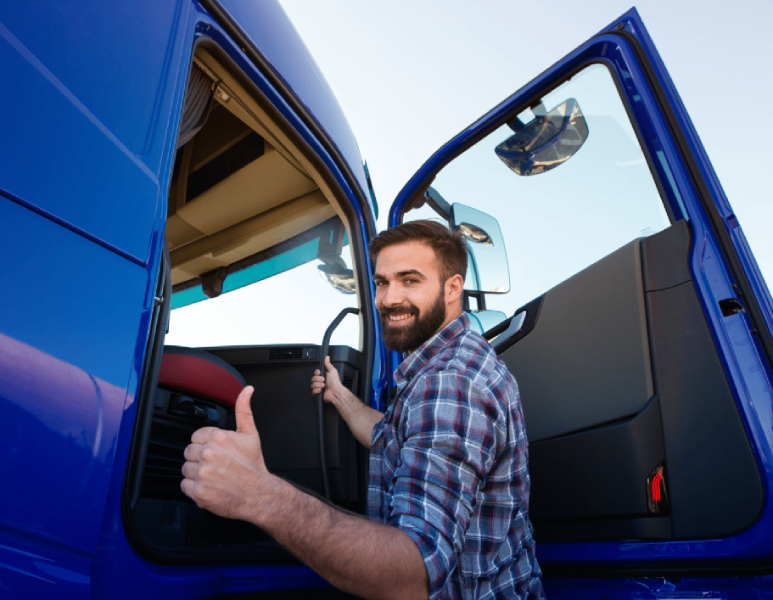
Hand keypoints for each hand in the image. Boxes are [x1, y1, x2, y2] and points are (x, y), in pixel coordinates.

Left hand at [180, 386, 266, 520]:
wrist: (259, 494)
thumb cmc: (253, 465)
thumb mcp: (251, 433)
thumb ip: (243, 409)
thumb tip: (247, 390)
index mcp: (219, 438)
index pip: (195, 437)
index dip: (205, 444)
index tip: (216, 452)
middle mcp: (209, 454)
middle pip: (189, 452)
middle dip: (200, 458)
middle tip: (216, 465)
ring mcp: (203, 474)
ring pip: (185, 469)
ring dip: (196, 473)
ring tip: (213, 476)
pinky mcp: (199, 492)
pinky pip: (184, 486)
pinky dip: (194, 488)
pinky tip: (209, 486)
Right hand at [311, 356, 347, 404]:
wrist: (336, 392)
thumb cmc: (335, 382)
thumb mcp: (332, 371)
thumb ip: (328, 364)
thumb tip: (327, 357)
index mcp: (323, 376)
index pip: (315, 373)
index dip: (317, 373)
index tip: (320, 373)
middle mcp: (320, 382)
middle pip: (313, 378)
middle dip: (318, 379)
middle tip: (324, 380)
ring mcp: (318, 388)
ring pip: (312, 385)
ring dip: (318, 385)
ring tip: (323, 386)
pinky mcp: (317, 394)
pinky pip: (313, 391)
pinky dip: (317, 390)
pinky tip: (321, 390)